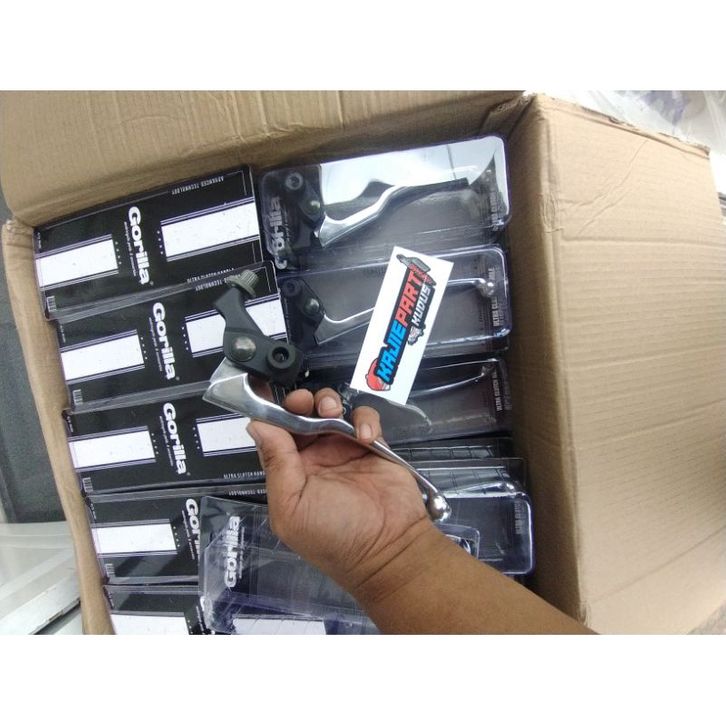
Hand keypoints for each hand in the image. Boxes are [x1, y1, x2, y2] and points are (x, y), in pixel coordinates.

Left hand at [246, 388, 434, 594]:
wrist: (389, 549)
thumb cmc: (335, 536)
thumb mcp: (293, 506)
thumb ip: (276, 464)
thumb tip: (256, 425)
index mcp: (290, 473)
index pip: (273, 435)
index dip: (269, 413)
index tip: (267, 393)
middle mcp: (314, 458)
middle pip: (300, 416)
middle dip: (299, 402)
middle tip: (304, 403)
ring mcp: (344, 450)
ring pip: (331, 410)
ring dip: (328, 403)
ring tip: (332, 413)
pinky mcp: (373, 445)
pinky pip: (364, 419)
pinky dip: (364, 419)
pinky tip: (365, 437)